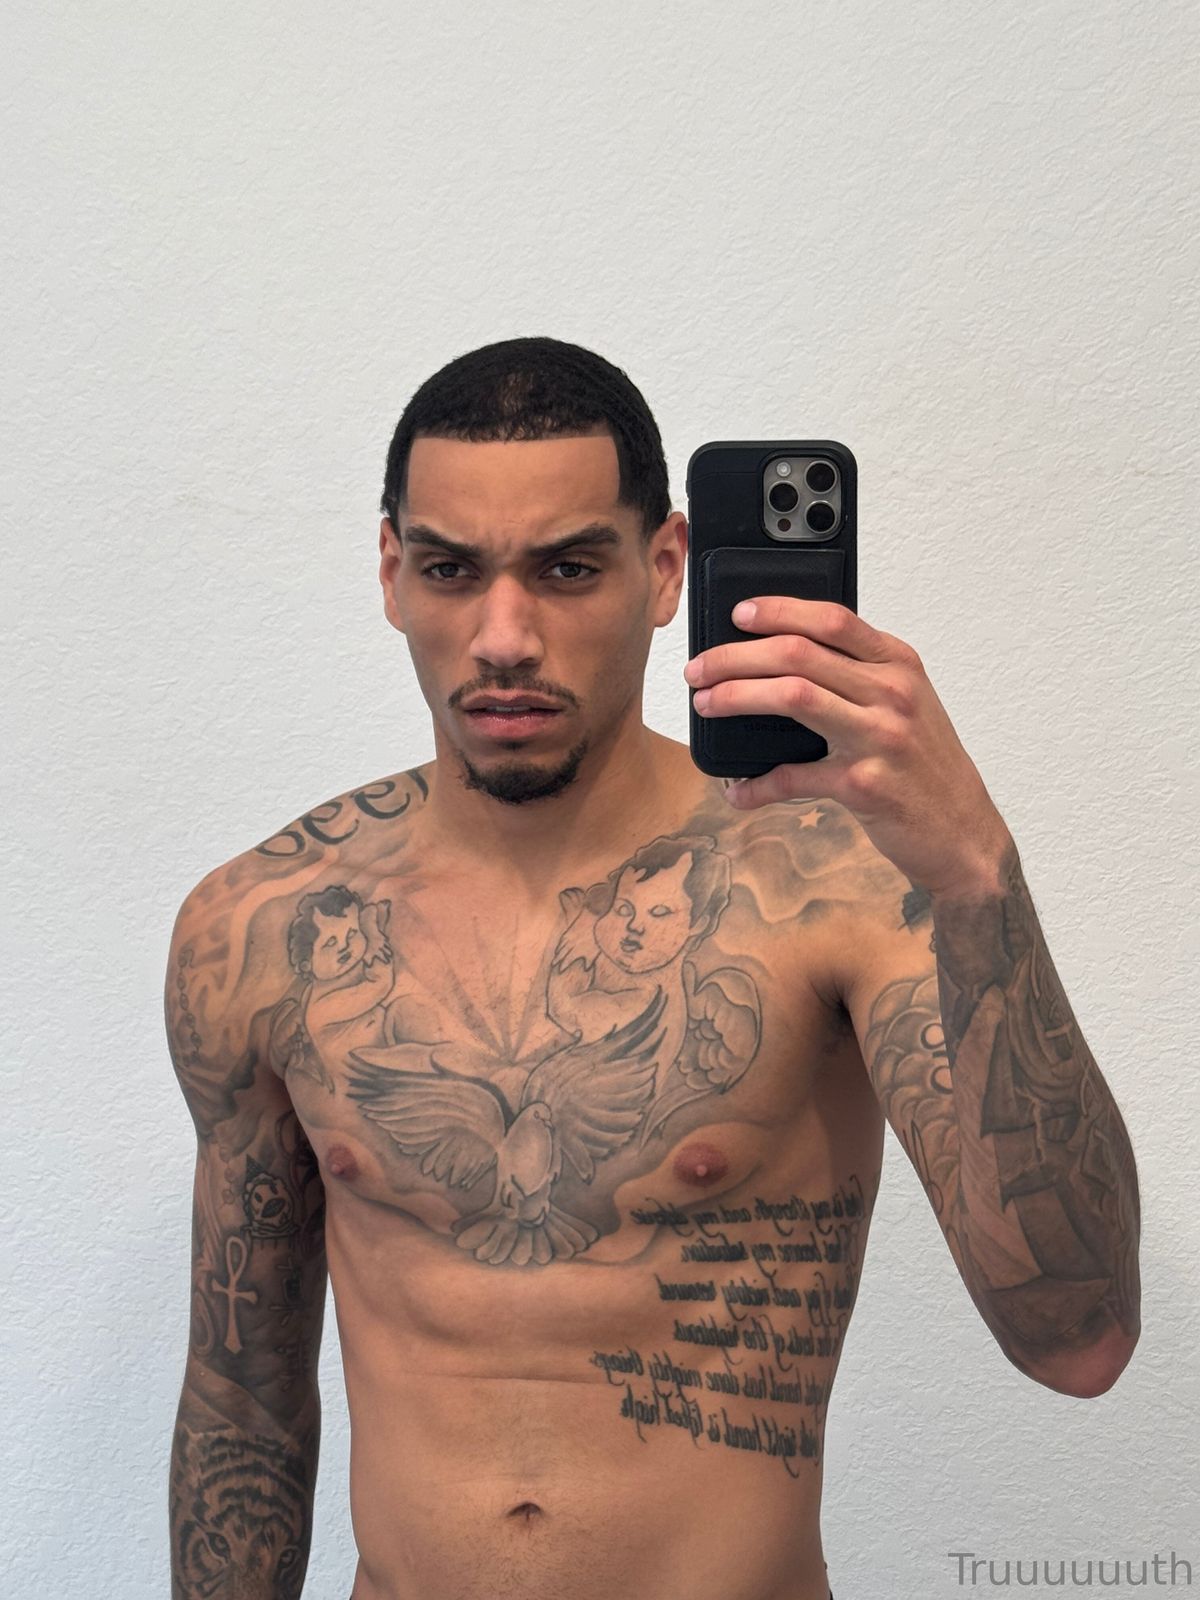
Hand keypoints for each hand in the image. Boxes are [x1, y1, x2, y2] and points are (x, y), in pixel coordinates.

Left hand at [684, 596, 1013, 896]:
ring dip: (737, 696)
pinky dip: (757, 784)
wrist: (964, 834)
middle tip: (699, 668)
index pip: (831, 619)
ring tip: (706, 702)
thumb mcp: (904, 705)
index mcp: (899, 664)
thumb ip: (857, 677)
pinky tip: (738, 790)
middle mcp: (893, 692)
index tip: (736, 613)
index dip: (778, 610)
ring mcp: (880, 737)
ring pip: (791, 696)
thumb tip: (780, 659)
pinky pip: (794, 776)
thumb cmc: (924, 765)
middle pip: (797, 654)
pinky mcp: (865, 785)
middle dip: (735, 656)